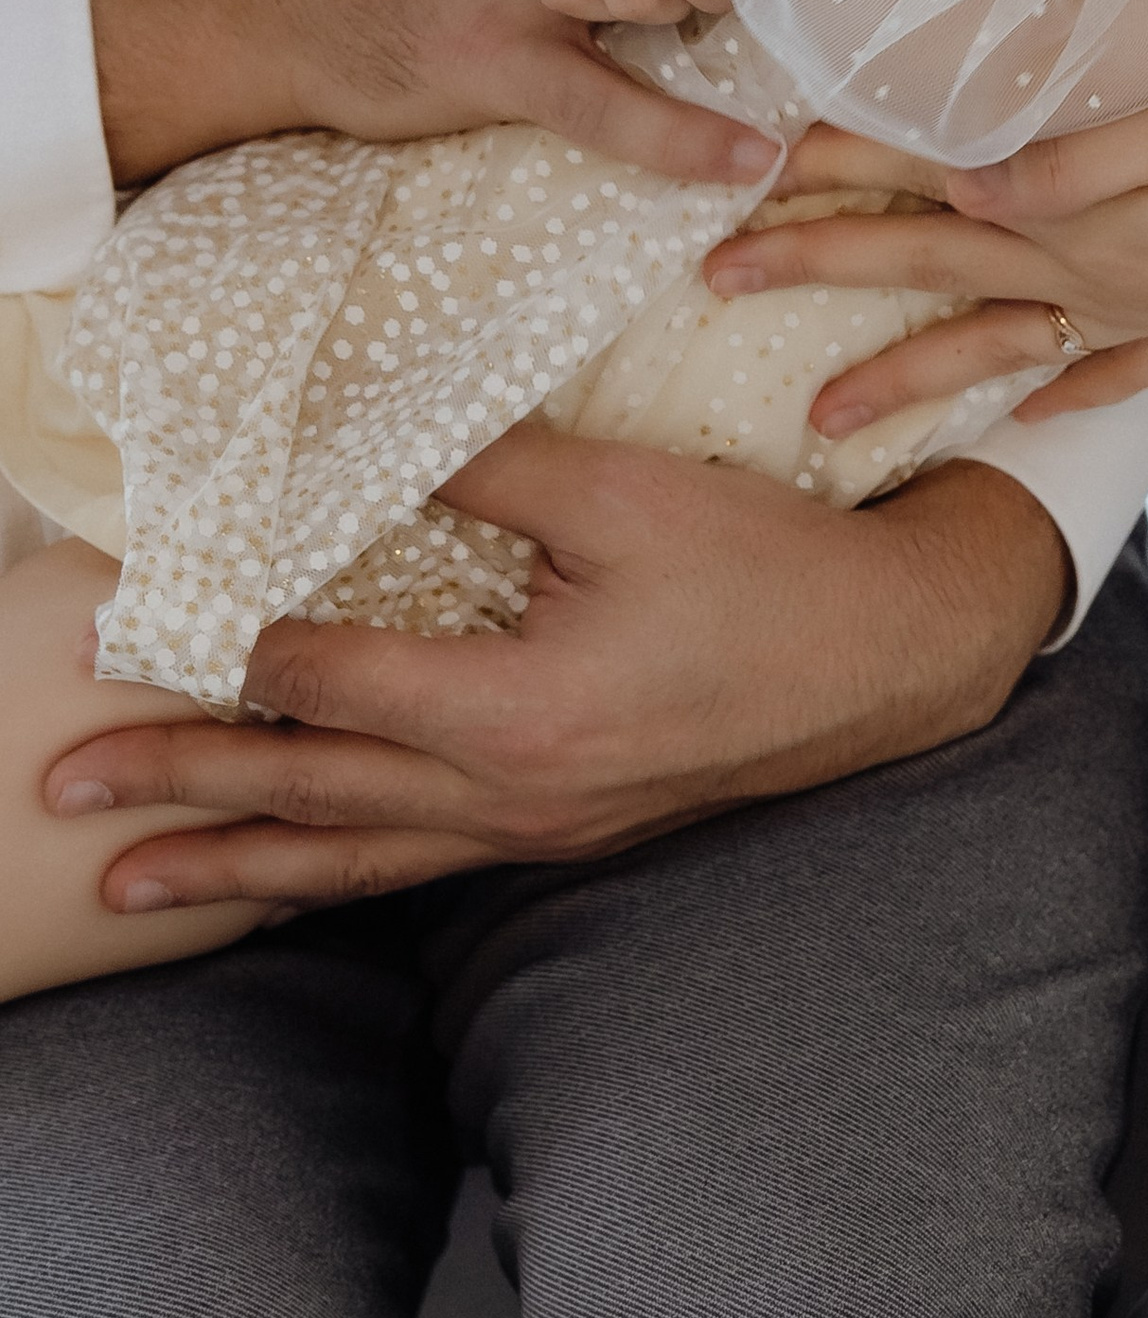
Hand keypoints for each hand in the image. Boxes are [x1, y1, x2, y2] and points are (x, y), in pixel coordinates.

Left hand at [43, 426, 1071, 914]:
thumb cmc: (770, 569)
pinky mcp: (569, 832)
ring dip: (234, 863)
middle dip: (181, 790)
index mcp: (517, 710)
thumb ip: (494, 468)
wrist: (893, 657)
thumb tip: (379, 434)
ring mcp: (540, 828)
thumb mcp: (629, 494)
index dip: (230, 652)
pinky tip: (288, 879)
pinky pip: (419, 865)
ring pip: (355, 855)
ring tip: (129, 883)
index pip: (333, 680)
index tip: (138, 629)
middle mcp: (512, 792)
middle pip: (312, 792)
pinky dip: (335, 874)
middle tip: (64, 786)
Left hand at [749, 124, 1147, 430]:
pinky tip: (1035, 415)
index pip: (935, 181)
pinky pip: (1119, 374)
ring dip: (909, 377)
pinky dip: (1072, 396)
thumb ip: (1073, 163)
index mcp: (1079, 219)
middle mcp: (1095, 273)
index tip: (766, 168)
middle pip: (934, 266)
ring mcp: (1143, 308)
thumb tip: (961, 182)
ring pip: (1000, 347)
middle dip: (826, 265)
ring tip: (821, 420)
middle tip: (720, 276)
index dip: (850, 168)